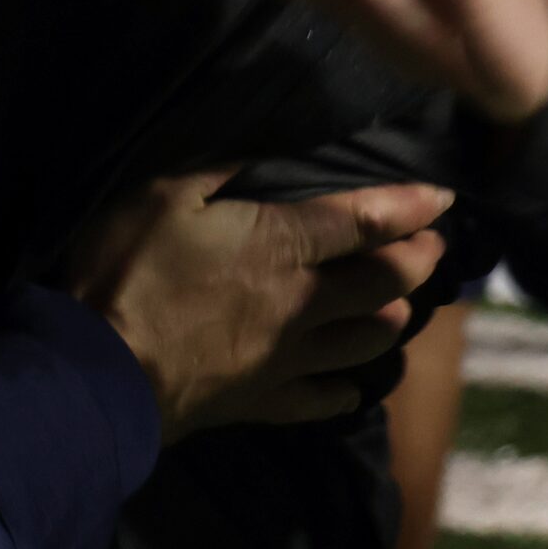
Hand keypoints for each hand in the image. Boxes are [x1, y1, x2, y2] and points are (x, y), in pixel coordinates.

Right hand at [67, 172, 449, 439]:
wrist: (104, 371)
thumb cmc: (130, 270)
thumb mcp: (165, 194)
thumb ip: (221, 169)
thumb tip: (268, 147)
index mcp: (281, 246)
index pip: (365, 223)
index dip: (410, 207)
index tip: (443, 198)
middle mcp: (301, 304)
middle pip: (383, 284)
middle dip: (417, 263)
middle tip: (433, 248)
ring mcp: (288, 359)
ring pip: (365, 343)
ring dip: (390, 321)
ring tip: (398, 308)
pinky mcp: (266, 401)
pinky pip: (323, 399)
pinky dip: (345, 391)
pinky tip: (351, 386)